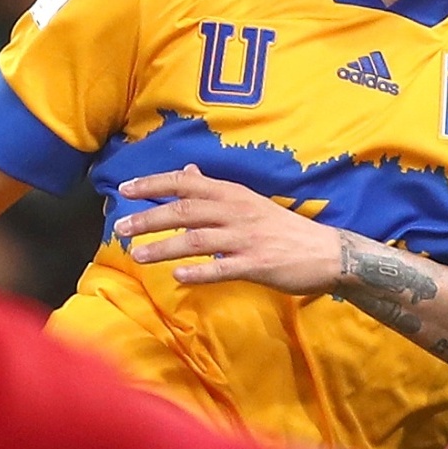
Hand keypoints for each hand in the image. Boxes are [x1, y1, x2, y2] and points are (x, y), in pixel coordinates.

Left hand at [111, 165, 344, 293]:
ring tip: (137, 255)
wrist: (328, 252)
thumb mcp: (248, 201)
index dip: (153, 184)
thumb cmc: (281, 228)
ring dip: (164, 247)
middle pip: (184, 212)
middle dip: (149, 218)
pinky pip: (221, 269)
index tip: (124, 189)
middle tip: (119, 228)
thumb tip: (186, 172)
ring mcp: (246, 239)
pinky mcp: (257, 264)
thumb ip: (214, 190)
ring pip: (197, 240)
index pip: (186, 183)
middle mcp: (237, 212)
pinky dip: (198, 272)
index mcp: (233, 194)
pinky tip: (177, 276)